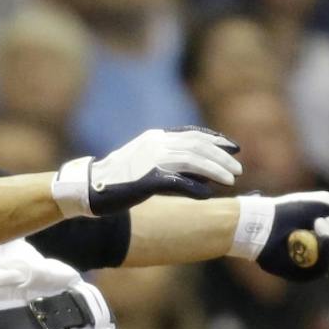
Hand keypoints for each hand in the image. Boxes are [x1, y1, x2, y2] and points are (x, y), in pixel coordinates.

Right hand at [52, 126, 240, 217]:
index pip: (193, 134)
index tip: (234, 148)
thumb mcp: (147, 164)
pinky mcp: (146, 180)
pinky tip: (207, 194)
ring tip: (231, 180)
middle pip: (198, 146)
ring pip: (193, 161)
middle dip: (221, 157)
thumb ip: (172, 164)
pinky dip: (195, 188)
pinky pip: (177, 182)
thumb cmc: (118, 179)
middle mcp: (156, 144)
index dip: (217, 140)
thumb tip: (202, 173)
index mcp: (156, 137)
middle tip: (238, 169)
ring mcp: (151, 160)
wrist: (89, 187)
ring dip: (215, 170)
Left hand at [232, 191, 328, 281]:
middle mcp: (327, 253)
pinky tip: (315, 236)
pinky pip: (328, 263)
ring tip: (314, 223)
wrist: (267, 221)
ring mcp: (317, 263)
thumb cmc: (292, 210)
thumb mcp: (325, 204)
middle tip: (323, 219)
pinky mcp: (307, 272)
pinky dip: (326, 246)